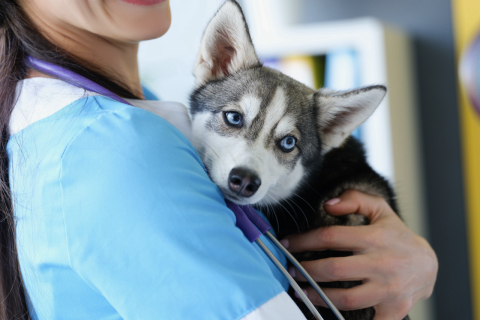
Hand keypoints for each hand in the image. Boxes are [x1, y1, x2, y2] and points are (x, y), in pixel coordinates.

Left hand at [282, 190, 437, 319]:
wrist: (428, 265)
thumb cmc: (397, 236)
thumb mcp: (380, 210)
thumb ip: (355, 199)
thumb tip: (328, 204)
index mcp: (375, 238)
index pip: (331, 237)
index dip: (304, 240)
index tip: (287, 244)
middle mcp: (381, 264)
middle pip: (334, 269)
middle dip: (306, 270)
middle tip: (291, 270)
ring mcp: (388, 290)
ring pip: (345, 299)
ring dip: (318, 297)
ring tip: (302, 292)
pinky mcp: (393, 310)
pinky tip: (325, 314)